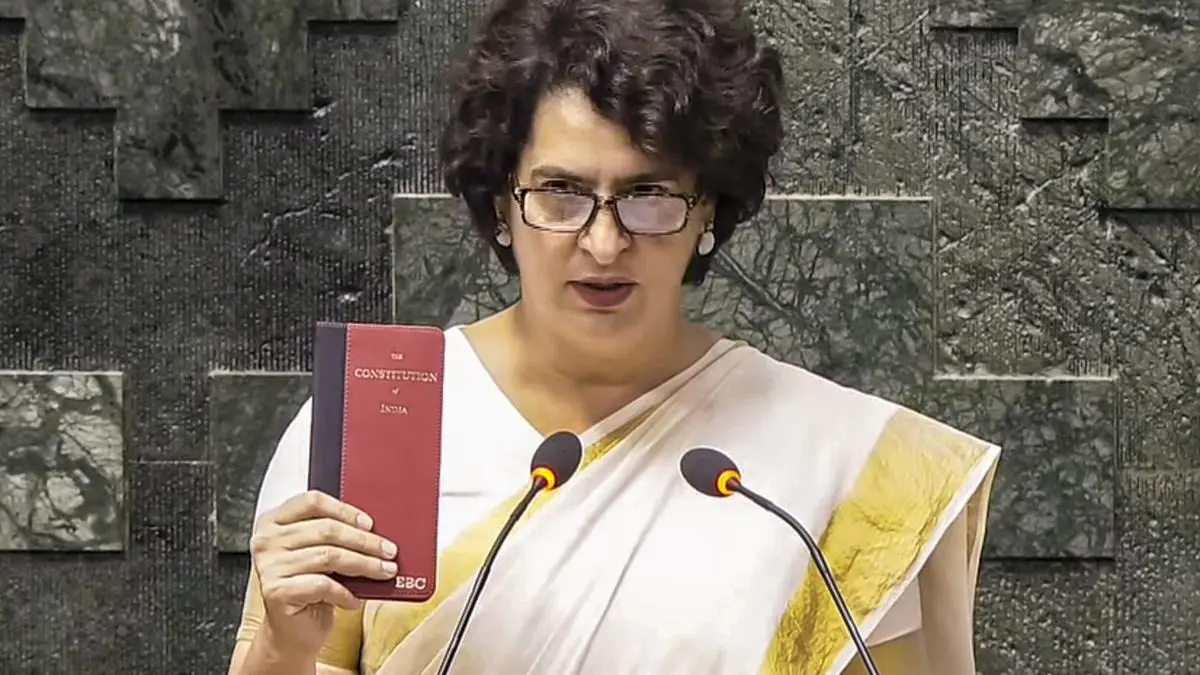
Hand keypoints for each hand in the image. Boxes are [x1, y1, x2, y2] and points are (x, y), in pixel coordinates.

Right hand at [249, 490, 398, 655]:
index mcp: (274, 522)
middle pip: (326, 529)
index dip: (345, 510)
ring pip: (328, 556)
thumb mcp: (321, 554)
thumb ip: (336, 536)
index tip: (370, 524)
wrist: (291, 632)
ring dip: (364, 564)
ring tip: (384, 571)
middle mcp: (266, 541)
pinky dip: (345, 592)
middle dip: (365, 541)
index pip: (312, 502)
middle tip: (389, 551)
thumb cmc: (309, 589)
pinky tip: (355, 599)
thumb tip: (375, 530)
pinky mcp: (276, 591)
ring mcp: (269, 566)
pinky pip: (322, 585)